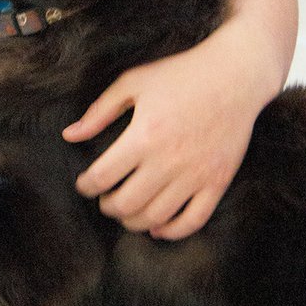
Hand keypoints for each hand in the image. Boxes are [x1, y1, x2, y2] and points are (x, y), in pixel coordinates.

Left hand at [64, 38, 257, 239]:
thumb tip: (70, 135)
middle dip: (107, 206)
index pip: (102, 177)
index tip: (84, 184)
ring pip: (156, 217)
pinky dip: (172, 231)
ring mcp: (196, 174)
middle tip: (104, 198)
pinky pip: (193, 220)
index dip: (86, 186)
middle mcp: (168, 160)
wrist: (235, 75)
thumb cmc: (180, 74)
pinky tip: (157, 227)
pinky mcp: (218, 181)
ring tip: (127, 210)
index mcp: (143, 135)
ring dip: (133, 221)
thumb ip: (99, 111)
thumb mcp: (133, 82)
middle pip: (126, 204)